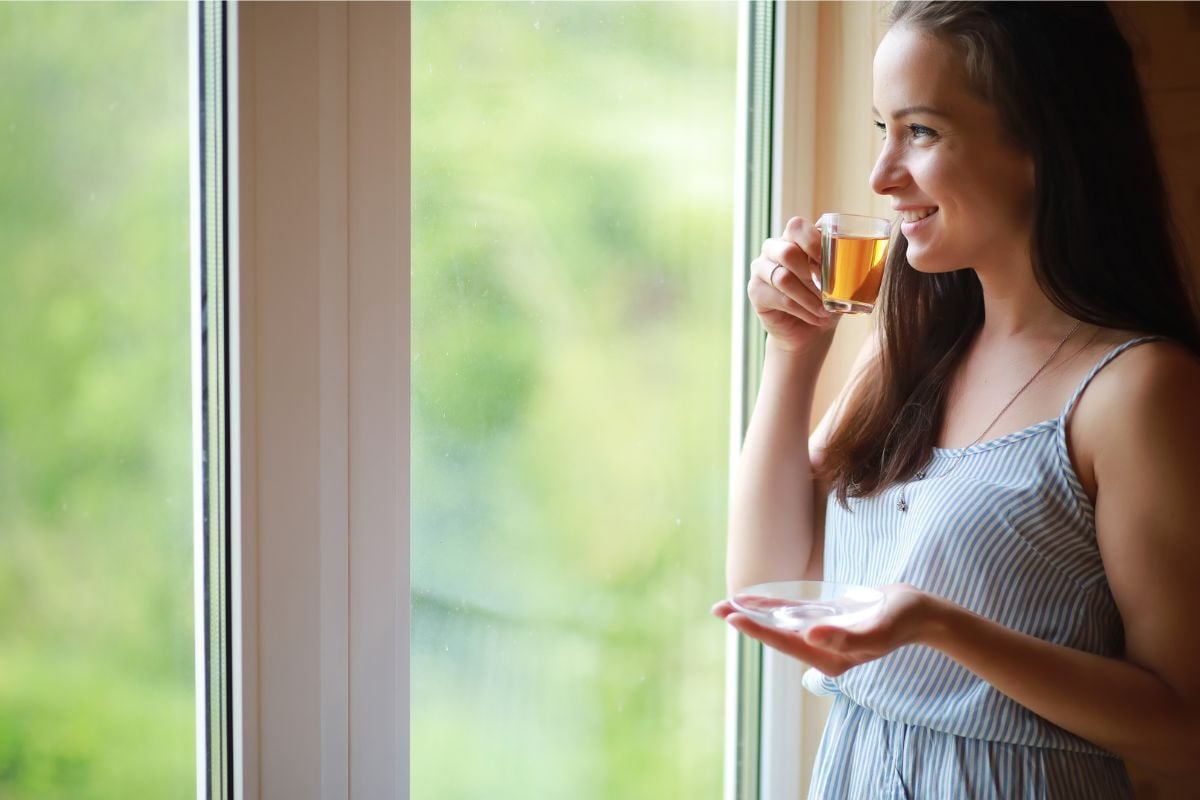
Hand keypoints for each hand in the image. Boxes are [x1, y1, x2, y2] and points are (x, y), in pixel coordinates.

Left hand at [712, 584, 937, 676]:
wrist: (922, 613)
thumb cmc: (903, 619)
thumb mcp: (879, 629)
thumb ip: (847, 637)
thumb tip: (810, 637)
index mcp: (830, 657)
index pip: (785, 642)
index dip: (758, 629)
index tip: (733, 618)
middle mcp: (823, 650)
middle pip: (776, 635)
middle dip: (747, 622)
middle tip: (715, 609)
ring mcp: (823, 636)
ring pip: (781, 625)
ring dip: (754, 614)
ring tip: (726, 605)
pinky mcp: (826, 621)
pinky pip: (794, 614)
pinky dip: (773, 607)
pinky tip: (754, 599)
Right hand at [748, 216, 837, 353]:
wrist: (810, 330)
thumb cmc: (826, 299)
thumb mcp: (838, 278)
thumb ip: (841, 261)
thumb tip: (856, 253)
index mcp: (793, 238)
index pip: (797, 226)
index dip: (814, 241)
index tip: (831, 262)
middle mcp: (773, 249)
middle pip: (787, 252)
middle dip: (812, 273)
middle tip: (829, 289)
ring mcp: (761, 269)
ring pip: (783, 278)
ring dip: (809, 297)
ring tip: (825, 309)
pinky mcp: (755, 291)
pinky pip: (780, 299)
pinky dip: (803, 310)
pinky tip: (816, 317)